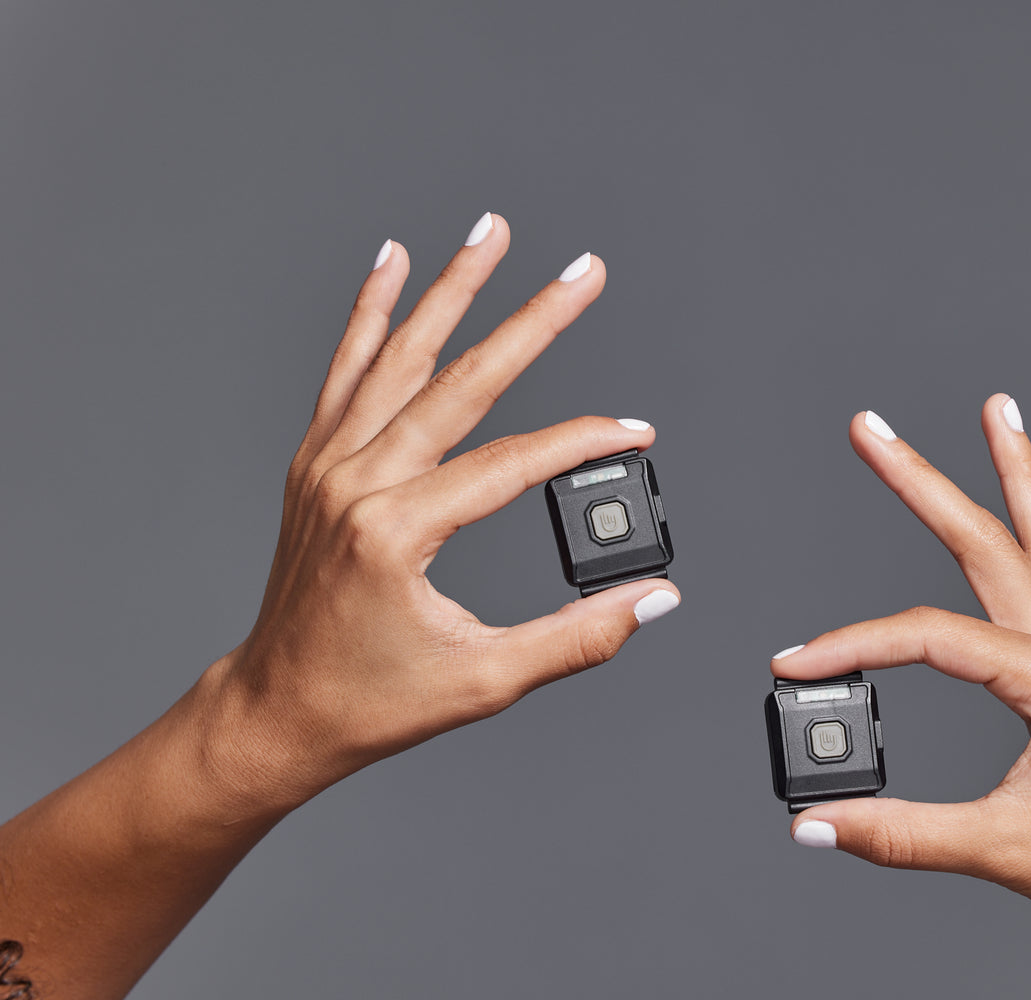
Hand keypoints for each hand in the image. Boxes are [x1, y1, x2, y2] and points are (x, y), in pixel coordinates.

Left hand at [205, 214, 681, 811]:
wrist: (277, 710)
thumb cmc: (370, 701)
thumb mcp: (486, 679)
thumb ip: (579, 636)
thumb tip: (654, 601)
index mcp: (397, 532)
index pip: (512, 463)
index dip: (585, 443)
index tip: (635, 431)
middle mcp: (356, 483)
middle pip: (461, 382)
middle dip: (531, 320)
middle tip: (583, 273)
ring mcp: (330, 466)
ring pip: (400, 356)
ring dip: (451, 289)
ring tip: (490, 233)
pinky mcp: (317, 465)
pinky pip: (346, 372)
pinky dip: (369, 312)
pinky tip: (392, 263)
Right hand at [771, 399, 1030, 995]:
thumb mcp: (999, 849)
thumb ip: (901, 833)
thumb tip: (818, 823)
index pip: (930, 639)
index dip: (854, 647)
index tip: (796, 663)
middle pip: (985, 543)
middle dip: (923, 479)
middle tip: (871, 428)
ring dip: (1017, 474)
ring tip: (1000, 413)